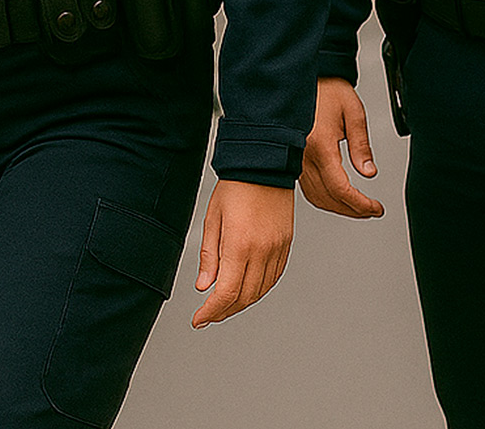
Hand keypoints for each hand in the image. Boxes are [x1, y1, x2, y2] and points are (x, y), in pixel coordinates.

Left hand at [191, 180, 293, 327]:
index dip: (211, 311)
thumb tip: (204, 287)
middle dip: (225, 311)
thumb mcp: (212, 220)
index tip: (199, 319)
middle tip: (209, 315)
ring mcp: (277, 249)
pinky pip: (274, 276)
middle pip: (245, 297)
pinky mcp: (286, 244)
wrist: (263, 165)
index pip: (227, 293)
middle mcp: (262, 251)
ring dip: (242, 302)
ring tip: (225, 304)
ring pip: (261, 290)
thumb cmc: (235, 187)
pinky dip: (259, 288)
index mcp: (240, 245)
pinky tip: (247, 289)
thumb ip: (209, 256)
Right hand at [299, 77, 383, 218]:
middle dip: (353, 210)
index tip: (375, 208)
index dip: (360, 204)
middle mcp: (304, 156)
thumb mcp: (354, 114)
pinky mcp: (295, 160)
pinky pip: (308, 188)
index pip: (340, 189)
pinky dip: (325, 199)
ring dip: (339, 208)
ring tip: (359, 207)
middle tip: (372, 210)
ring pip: (316, 197)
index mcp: (320, 146)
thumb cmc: (328, 90)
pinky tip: (339, 198)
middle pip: (328, 198)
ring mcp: (297, 160)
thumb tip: (369, 173)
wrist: (306, 79)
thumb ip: (361, 147)